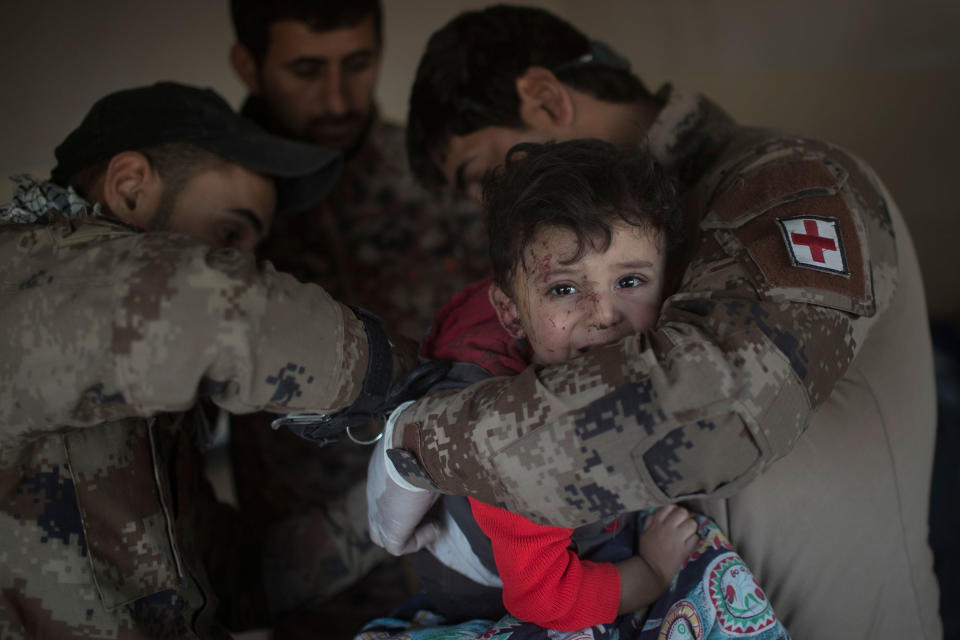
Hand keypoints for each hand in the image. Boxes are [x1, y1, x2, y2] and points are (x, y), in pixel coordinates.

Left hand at [365, 408, 438, 554]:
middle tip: (431, 514)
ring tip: (434, 521)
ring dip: (410, 532)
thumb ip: (425, 452)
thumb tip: (446, 447)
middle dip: (404, 520)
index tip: (427, 496)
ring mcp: (377, 513)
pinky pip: (399, 547)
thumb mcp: (421, 446)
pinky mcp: (389, 530)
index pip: (385, 492)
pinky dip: (419, 540)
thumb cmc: (423, 441)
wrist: (417, 450)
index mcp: (380, 470)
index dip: (404, 500)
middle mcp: (374, 492)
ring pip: (384, 535)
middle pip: (380, 516)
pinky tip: (435, 526)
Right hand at [637, 505, 698, 588]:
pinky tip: (689, 543)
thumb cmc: (647, 552)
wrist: (652, 570)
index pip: (669, 507)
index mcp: (657, 523)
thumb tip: (654, 514)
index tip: (674, 516)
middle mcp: (668, 528)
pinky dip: (694, 540)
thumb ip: (649, 522)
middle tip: (683, 524)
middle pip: (683, 512)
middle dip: (685, 517)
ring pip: (692, 524)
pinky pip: (696, 538)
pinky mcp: (685, 549)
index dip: (674, 510)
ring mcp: (678, 538)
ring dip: (691, 528)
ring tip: (688, 533)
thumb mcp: (644, 534)